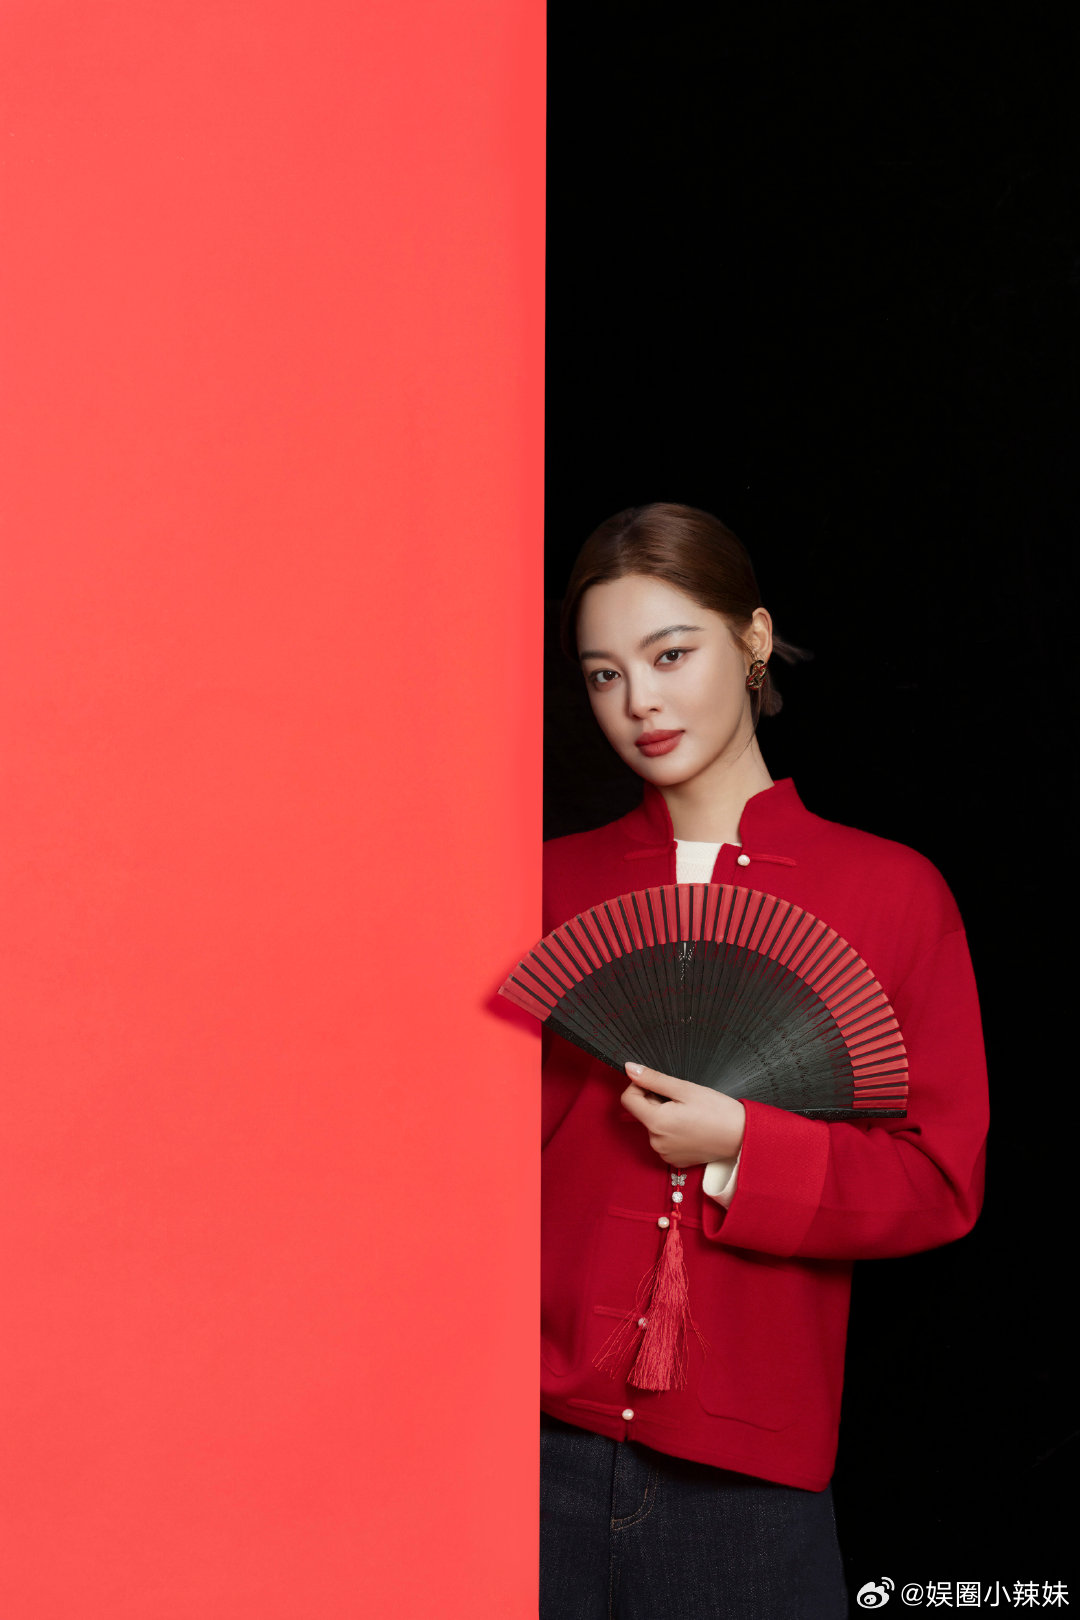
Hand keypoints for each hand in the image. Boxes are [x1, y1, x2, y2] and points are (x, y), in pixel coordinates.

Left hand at [620, 1061, 745, 1168]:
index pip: (628, 1098)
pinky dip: (672, 1130)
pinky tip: (691, 1126)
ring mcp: (665, 1154)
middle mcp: (656, 1142)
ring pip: (653, 1125)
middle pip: (642, 1112)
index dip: (639, 1085)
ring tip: (689, 1113)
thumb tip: (629, 1068)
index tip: (658, 1083)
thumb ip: (653, 1078)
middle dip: (655, 1100)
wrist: (742, 1137)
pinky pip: (664, 1140)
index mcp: (656, 1123)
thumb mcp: (685, 1088)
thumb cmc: (718, 1111)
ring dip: (664, 1115)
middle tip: (681, 1098)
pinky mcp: (674, 1160)